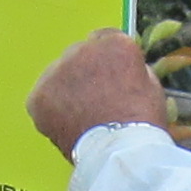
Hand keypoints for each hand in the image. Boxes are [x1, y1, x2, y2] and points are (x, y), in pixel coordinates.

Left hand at [29, 32, 171, 158]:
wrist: (120, 152)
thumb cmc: (141, 124)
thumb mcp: (150, 85)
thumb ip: (129, 68)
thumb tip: (118, 70)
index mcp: (115, 44)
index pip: (104, 38)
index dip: (106, 59)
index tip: (107, 73)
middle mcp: (83, 49)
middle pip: (79, 54)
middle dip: (85, 73)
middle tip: (95, 101)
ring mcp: (57, 71)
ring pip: (59, 75)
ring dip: (68, 89)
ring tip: (82, 116)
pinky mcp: (39, 95)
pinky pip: (43, 96)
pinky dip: (51, 109)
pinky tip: (68, 124)